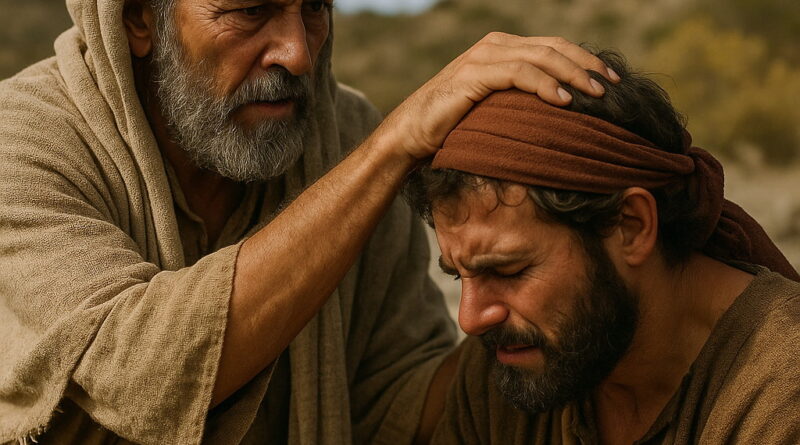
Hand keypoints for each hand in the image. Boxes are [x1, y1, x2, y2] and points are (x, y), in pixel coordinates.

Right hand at [375, 33, 619, 161]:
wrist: (411, 133)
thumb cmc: (454, 127)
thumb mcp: (495, 108)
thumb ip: (522, 100)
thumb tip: (563, 112)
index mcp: (503, 49)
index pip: (554, 47)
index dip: (586, 61)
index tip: (613, 80)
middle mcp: (495, 45)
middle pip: (554, 47)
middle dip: (588, 65)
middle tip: (614, 86)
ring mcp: (483, 57)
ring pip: (541, 56)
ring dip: (573, 74)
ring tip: (596, 95)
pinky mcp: (473, 74)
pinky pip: (518, 73)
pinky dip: (544, 85)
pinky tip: (564, 100)